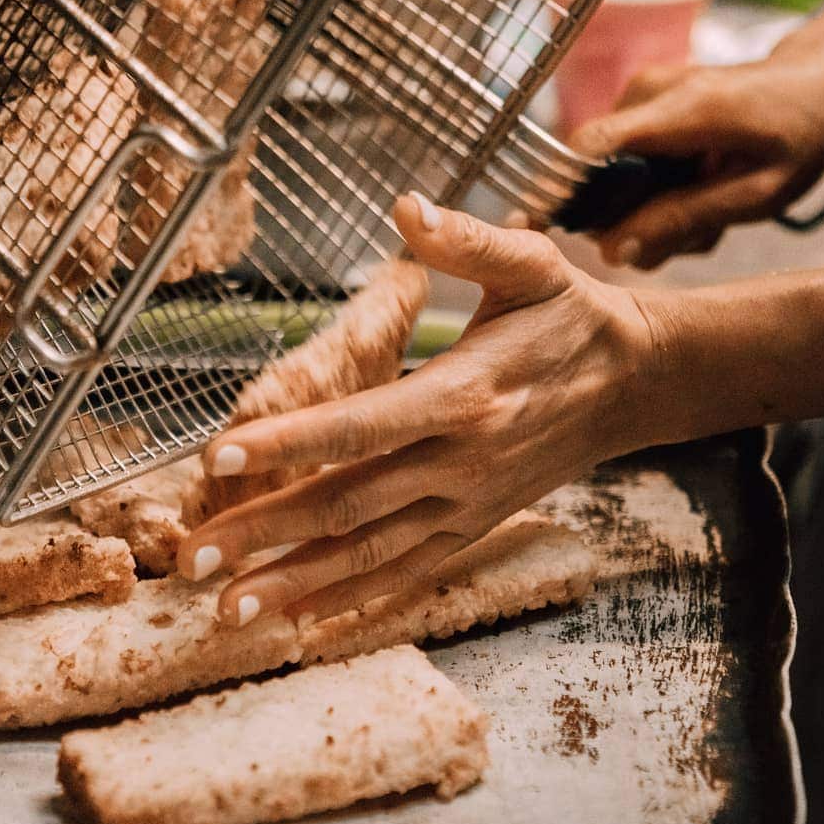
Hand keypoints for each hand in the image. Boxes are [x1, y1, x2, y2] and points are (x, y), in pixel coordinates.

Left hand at [177, 194, 667, 625]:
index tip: (217, 456)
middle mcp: (461, 461)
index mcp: (465, 393)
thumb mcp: (533, 264)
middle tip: (192, 557)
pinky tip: (301, 618)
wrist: (631, 385)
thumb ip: (467, 242)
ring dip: (296, 582)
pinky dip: (353, 598)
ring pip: (371, 553)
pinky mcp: (472, 527)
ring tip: (229, 607)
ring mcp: (466, 504)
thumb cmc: (572, 319)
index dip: (287, 443)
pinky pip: (407, 573)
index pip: (360, 426)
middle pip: (349, 504)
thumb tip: (405, 205)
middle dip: (265, 531)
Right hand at [569, 46, 823, 268]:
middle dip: (633, 221)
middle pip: (596, 176)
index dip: (560, 196)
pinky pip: (626, 168)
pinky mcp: (640, 111)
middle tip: (693, 234)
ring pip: (612, 180)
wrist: (818, 82)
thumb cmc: (799, 134)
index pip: (587, 149)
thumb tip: (614, 252)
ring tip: (706, 211)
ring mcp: (640, 99)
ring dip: (654, 212)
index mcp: (679, 112)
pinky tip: (698, 193)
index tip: (553, 236)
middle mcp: (646, 95)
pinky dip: (659, 193)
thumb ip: (683, 221)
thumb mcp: (755, 194)